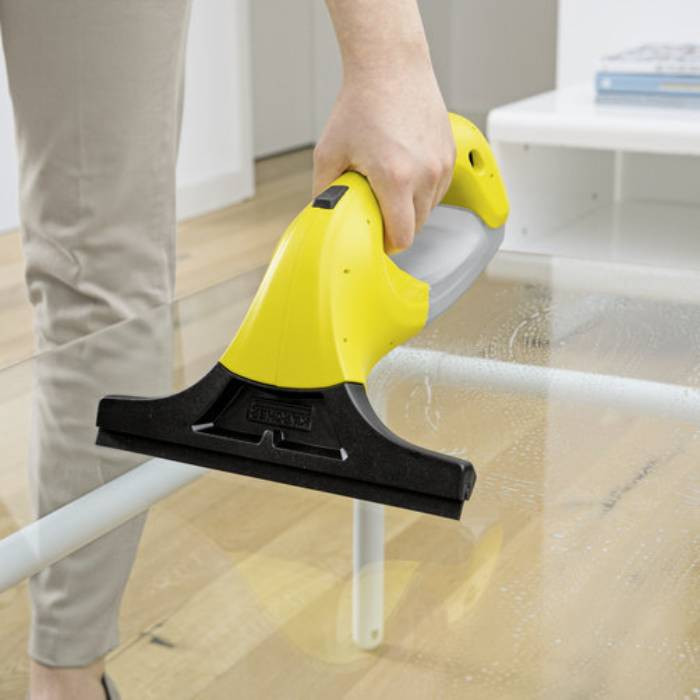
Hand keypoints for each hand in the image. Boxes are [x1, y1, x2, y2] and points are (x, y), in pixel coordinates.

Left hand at [312, 56, 453, 252]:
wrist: (391, 67)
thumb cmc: (360, 105)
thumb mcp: (328, 152)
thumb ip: (323, 191)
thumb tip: (324, 214)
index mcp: (395, 178)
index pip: (402, 237)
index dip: (388, 244)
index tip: (377, 238)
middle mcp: (425, 174)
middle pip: (417, 227)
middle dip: (397, 225)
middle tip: (377, 210)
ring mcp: (442, 164)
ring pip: (429, 209)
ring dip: (411, 208)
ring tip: (390, 186)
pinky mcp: (450, 154)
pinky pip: (438, 189)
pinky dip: (422, 190)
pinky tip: (405, 172)